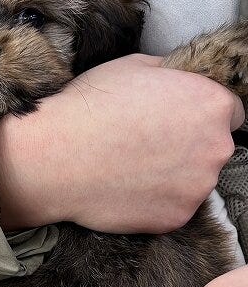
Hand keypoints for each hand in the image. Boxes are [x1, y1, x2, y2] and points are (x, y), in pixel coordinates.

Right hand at [0, 54, 243, 231]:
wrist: (56, 157)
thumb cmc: (90, 108)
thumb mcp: (134, 67)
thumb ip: (171, 77)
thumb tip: (175, 82)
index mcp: (211, 105)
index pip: (229, 113)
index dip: (200, 116)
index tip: (179, 122)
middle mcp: (215, 149)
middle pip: (213, 149)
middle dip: (188, 147)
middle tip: (147, 145)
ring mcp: (196, 188)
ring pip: (193, 182)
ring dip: (172, 177)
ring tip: (132, 168)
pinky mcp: (175, 218)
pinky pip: (172, 208)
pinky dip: (154, 202)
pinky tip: (126, 188)